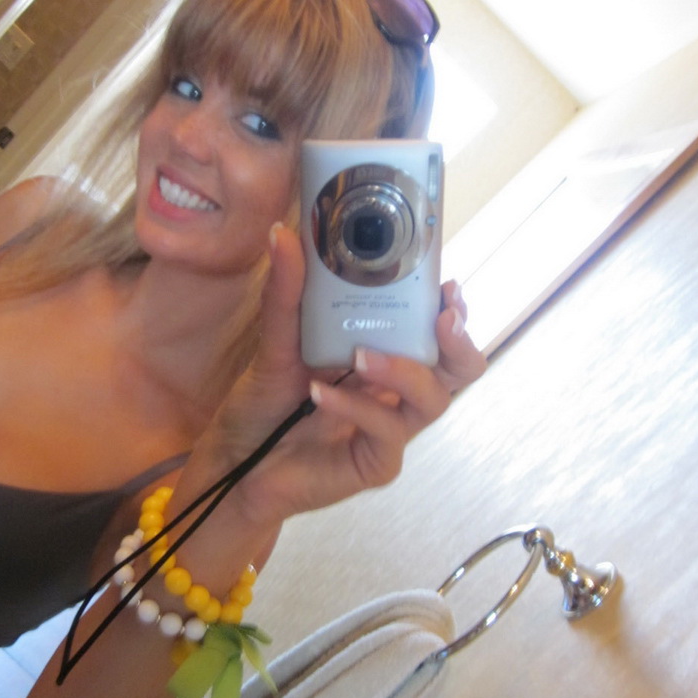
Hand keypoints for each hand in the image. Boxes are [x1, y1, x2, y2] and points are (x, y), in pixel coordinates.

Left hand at [202, 224, 486, 527]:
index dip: (453, 308)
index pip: (436, 330)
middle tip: (443, 317)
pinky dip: (355, 407)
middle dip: (460, 340)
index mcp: (385, 355)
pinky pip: (386, 431)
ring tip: (361, 356)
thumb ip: (287, 293)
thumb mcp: (275, 342)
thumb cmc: (265, 404)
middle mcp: (396, 390)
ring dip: (404, 371)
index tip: (447, 284)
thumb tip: (283, 234)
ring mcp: (391, 428)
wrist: (237, 463)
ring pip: (433, 400)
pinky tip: (319, 392)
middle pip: (460, 368)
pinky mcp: (377, 462)